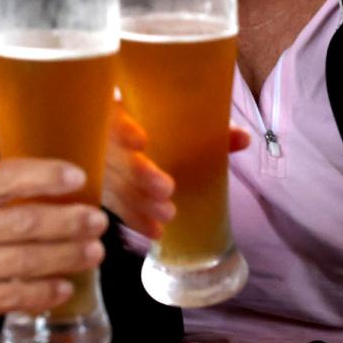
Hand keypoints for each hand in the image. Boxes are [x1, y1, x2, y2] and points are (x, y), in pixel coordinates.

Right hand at [0, 159, 107, 332]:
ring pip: (25, 261)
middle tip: (96, 221)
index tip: (77, 178)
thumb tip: (57, 185)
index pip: (6, 178)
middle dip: (68, 222)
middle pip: (24, 223)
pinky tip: (65, 286)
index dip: (46, 177)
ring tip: (93, 252)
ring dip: (66, 256)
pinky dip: (44, 292)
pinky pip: (14, 296)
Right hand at [103, 105, 251, 238]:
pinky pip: (115, 206)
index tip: (140, 141)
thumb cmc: (162, 124)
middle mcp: (104, 137)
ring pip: (112, 185)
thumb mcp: (184, 124)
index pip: (112, 116)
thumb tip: (243, 138)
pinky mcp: (102, 189)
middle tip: (166, 189)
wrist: (139, 134)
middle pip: (111, 156)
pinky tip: (155, 233)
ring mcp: (99, 165)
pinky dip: (135, 220)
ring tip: (168, 215)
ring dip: (138, 203)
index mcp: (120, 110)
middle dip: (137, 174)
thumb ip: (210, 130)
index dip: (121, 128)